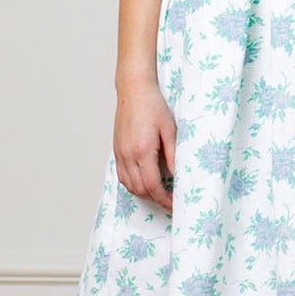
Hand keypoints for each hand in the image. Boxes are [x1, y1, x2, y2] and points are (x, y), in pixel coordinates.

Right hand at [113, 83, 177, 209]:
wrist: (134, 91)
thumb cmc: (154, 106)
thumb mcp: (170, 130)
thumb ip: (173, 154)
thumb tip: (178, 175)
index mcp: (142, 151)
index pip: (152, 185)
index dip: (164, 199)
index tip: (174, 204)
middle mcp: (127, 155)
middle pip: (139, 189)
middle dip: (155, 199)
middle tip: (171, 202)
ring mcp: (119, 154)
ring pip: (129, 185)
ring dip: (144, 193)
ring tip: (160, 194)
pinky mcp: (116, 150)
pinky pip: (122, 175)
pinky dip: (133, 184)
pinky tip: (145, 182)